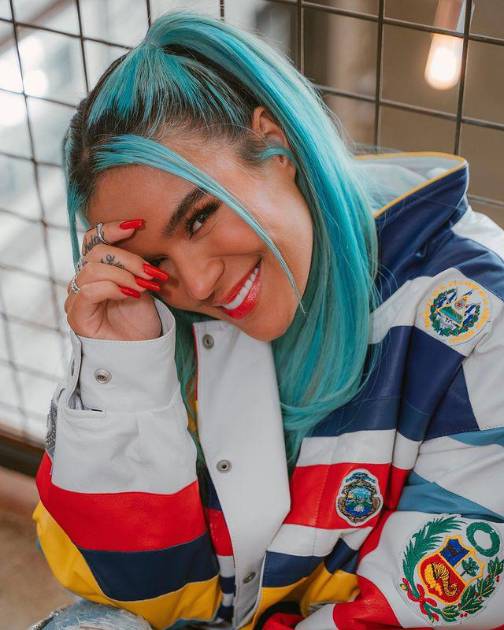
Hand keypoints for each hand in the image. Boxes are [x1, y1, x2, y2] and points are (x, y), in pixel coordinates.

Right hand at [65, 220, 169, 340]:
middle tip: (152, 273)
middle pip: (95, 253)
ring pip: (93, 270)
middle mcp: (81, 281)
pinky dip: (113, 288)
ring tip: (146, 287)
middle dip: (128, 259)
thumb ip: (136, 263)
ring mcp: (76, 299)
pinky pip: (89, 291)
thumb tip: (142, 235)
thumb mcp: (143, 284)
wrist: (143, 353)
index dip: (111, 228)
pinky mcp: (77, 317)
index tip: (137, 225)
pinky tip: (133, 295)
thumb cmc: (142, 320)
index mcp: (95, 270)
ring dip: (124, 275)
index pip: (93, 239)